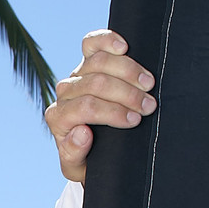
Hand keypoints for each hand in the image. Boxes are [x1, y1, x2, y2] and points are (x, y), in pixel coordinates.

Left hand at [44, 30, 156, 183]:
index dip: (113, 112)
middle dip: (126, 94)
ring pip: (98, 62)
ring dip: (129, 71)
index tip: (136, 121)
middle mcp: (65, 93)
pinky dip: (107, 40)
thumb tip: (81, 132)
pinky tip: (124, 46)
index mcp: (58, 119)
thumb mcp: (78, 167)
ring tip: (149, 84)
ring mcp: (77, 74)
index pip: (86, 108)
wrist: (96, 147)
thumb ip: (74, 154)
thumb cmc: (89, 159)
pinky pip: (92, 43)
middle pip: (95, 83)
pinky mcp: (87, 58)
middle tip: (149, 105)